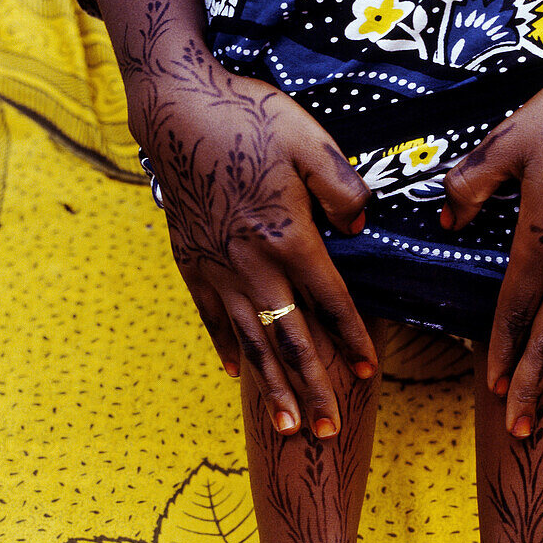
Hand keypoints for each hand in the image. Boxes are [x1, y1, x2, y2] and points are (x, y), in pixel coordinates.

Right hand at [126, 38, 375, 438]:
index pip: (331, 303)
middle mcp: (253, 265)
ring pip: (251, 342)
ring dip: (272, 388)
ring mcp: (218, 269)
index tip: (369, 375)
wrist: (173, 108)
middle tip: (327, 433)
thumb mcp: (310, 139)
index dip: (353, 341)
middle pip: (291, 340)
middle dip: (313, 390)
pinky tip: (239, 374)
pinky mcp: (191, 264)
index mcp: (289, 238)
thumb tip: (358, 232)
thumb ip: (343, 188)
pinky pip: (211, 318)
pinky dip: (228, 348)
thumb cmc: (247, 117)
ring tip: (287, 427)